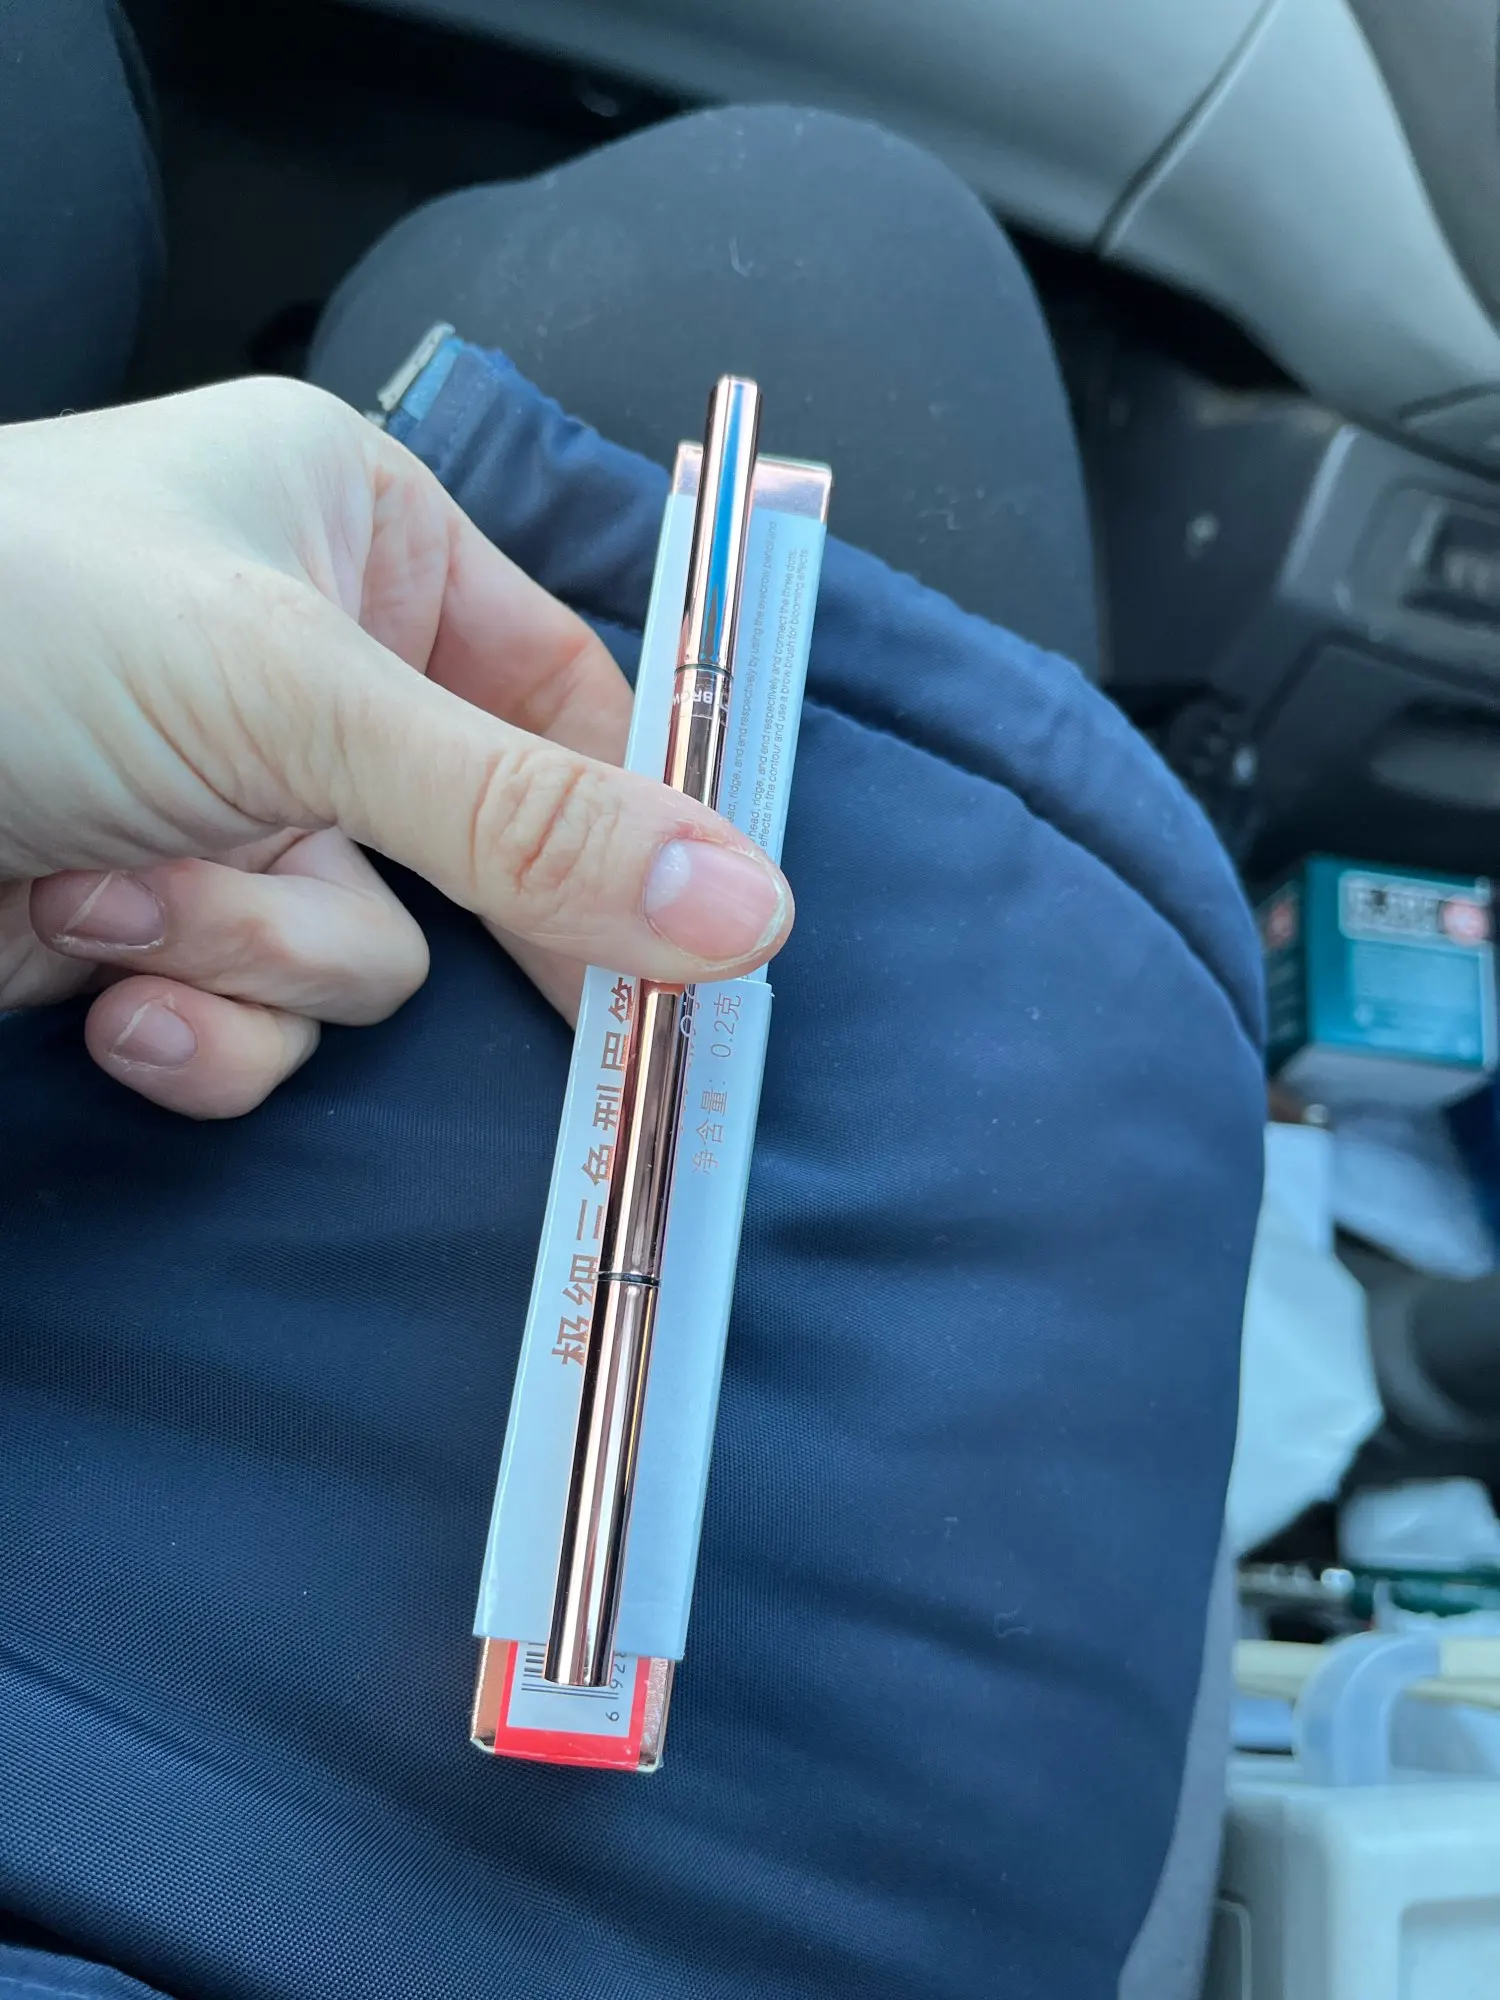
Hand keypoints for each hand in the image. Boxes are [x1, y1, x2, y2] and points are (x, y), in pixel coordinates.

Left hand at [0, 378, 791, 1115]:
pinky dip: (199, 1024)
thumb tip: (750, 912)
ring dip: (258, 950)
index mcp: (356, 538)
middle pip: (481, 847)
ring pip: (367, 954)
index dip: (634, 815)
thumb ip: (528, 819)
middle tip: (554, 1017)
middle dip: (420, 907)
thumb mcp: (298, 697)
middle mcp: (303, 672)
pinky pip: (263, 1020)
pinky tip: (105, 981)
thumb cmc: (10, 627)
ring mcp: (229, 809)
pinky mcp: (154, 930)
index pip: (566, 692)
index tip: (703, 937)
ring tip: (130, 892)